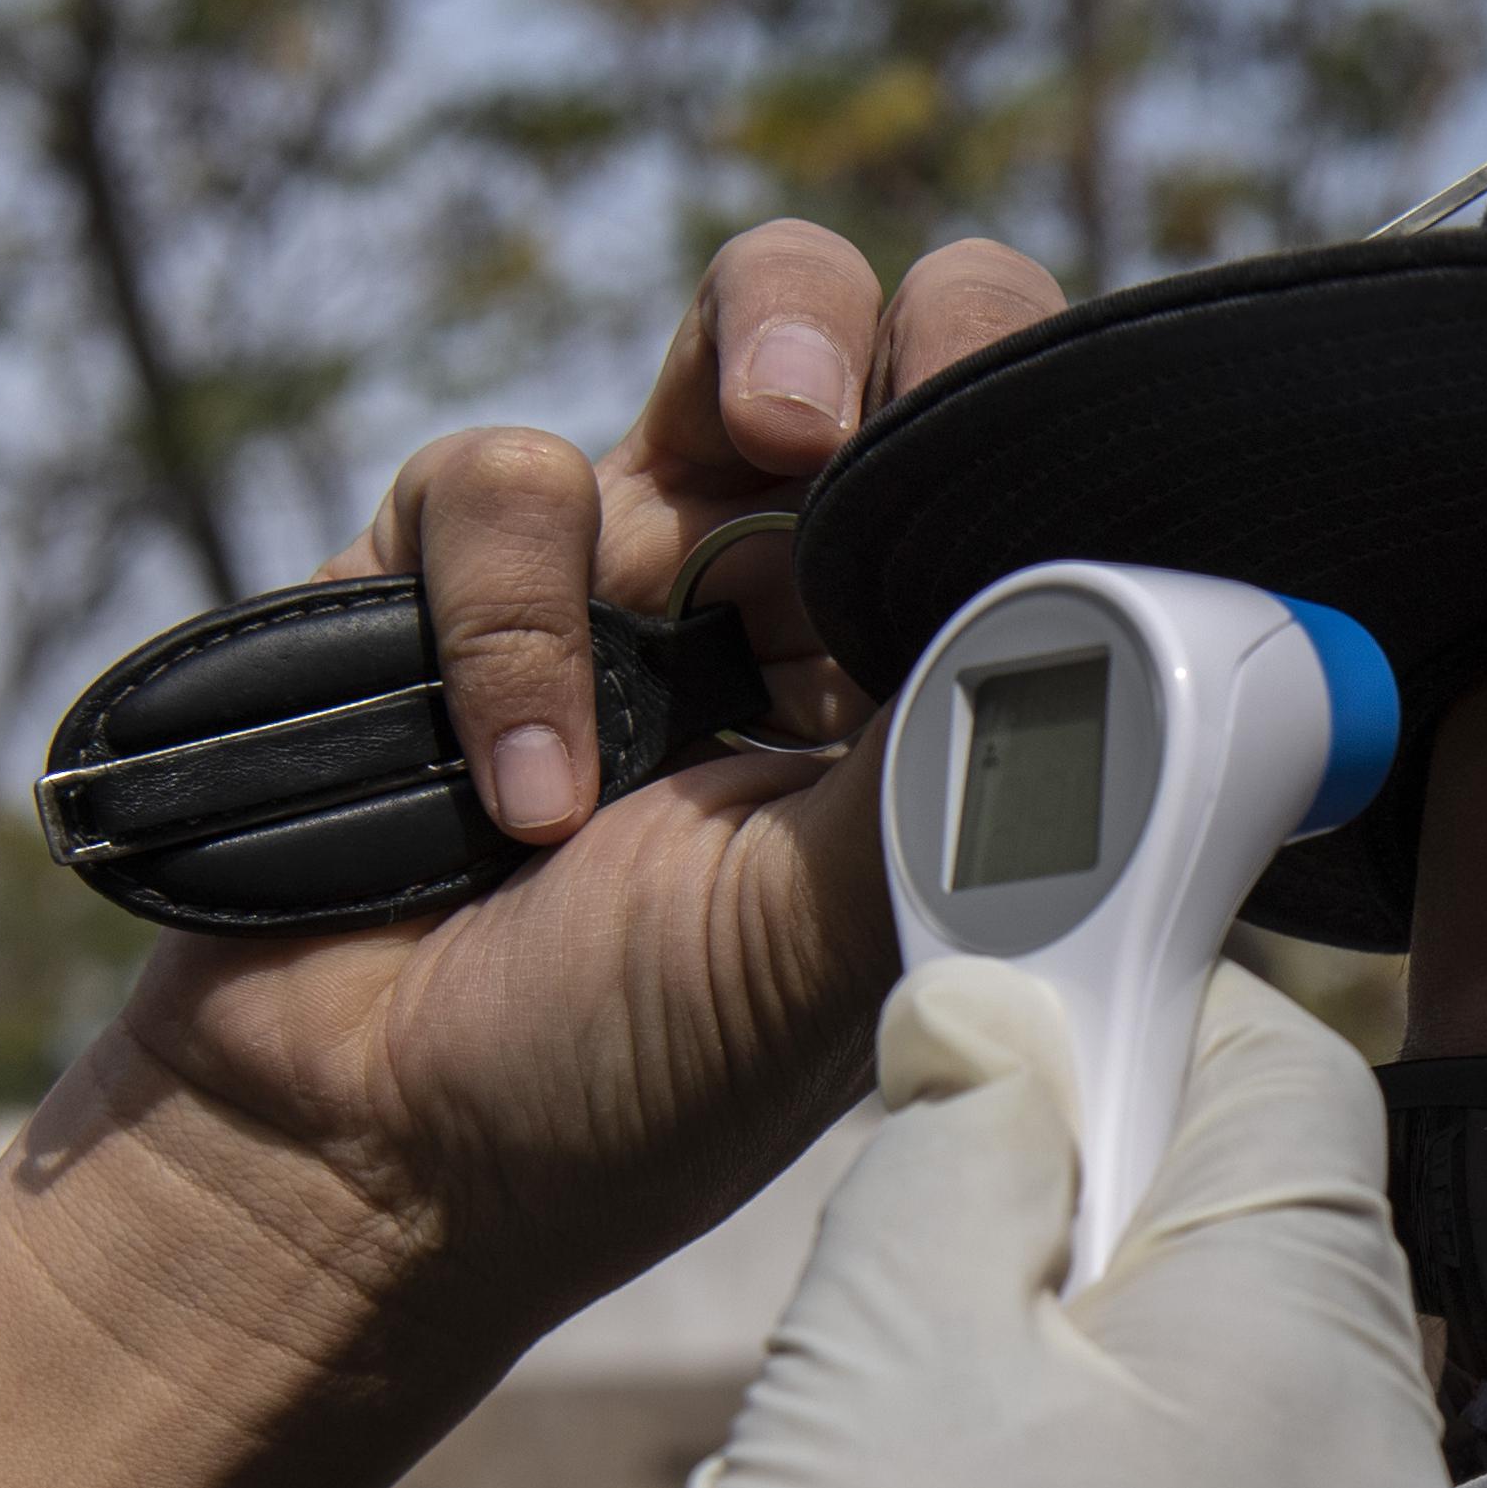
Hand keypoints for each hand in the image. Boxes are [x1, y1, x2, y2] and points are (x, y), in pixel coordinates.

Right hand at [74, 224, 1067, 1359]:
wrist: (360, 1161)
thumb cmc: (622, 1084)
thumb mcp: (845, 939)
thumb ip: (975, 772)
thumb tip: (1126, 649)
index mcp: (925, 704)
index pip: (1023, 500)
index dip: (1037, 417)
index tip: (1031, 419)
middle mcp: (799, 618)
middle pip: (901, 355)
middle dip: (908, 326)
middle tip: (883, 402)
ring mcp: (628, 576)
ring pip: (732, 340)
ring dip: (761, 360)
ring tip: (772, 444)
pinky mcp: (449, 568)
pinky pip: (508, 478)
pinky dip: (519, 623)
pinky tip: (526, 795)